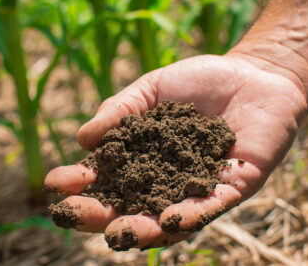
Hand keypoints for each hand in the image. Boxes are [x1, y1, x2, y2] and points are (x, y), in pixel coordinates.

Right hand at [45, 53, 306, 249]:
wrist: (252, 74)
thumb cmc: (198, 81)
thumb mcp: (151, 88)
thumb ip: (120, 111)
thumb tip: (83, 139)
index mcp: (143, 158)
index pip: (106, 178)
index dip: (80, 183)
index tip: (55, 183)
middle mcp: (165, 180)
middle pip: (128, 205)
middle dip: (100, 213)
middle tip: (73, 214)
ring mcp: (197, 188)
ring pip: (166, 218)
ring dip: (141, 228)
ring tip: (117, 232)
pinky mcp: (232, 187)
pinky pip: (210, 208)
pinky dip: (189, 216)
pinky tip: (169, 220)